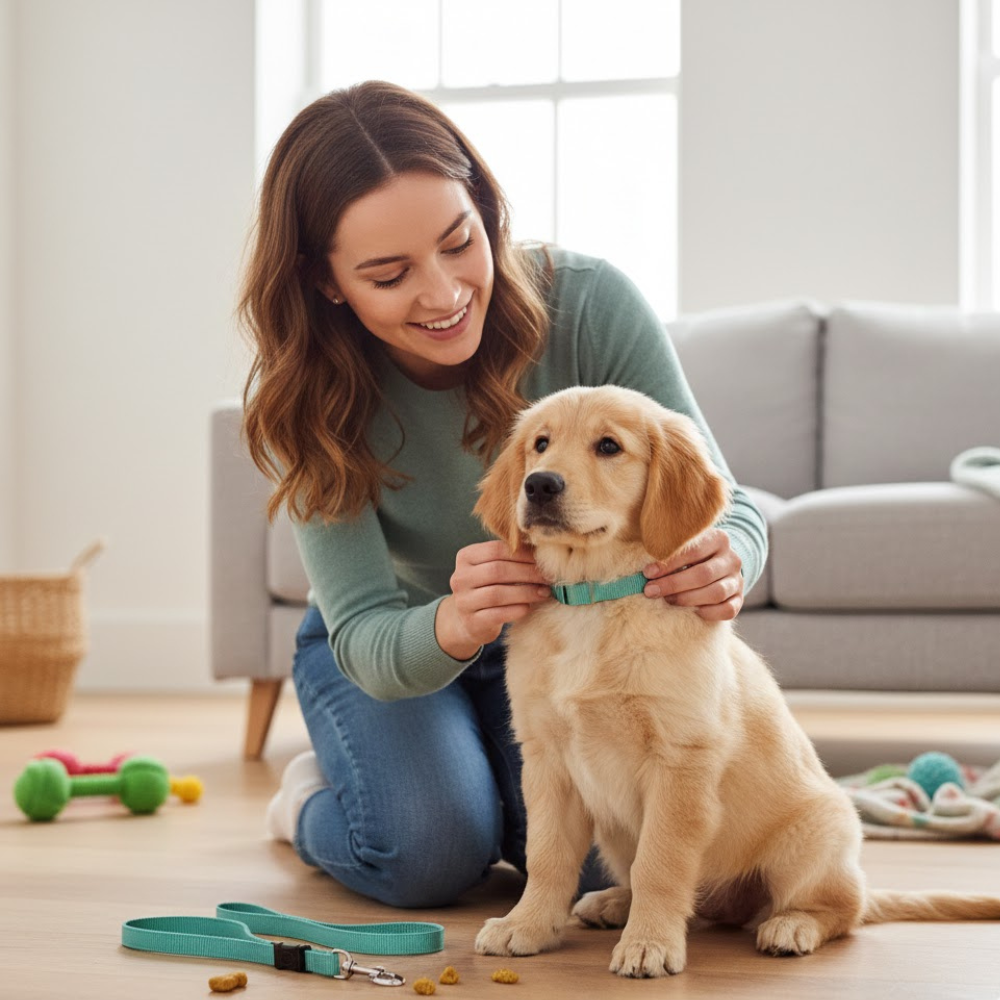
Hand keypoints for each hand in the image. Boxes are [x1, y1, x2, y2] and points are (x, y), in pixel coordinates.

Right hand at [436, 541, 551, 659]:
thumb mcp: (493, 568)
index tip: (543, 560)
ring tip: (544, 592)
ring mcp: (463, 601)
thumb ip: (511, 557)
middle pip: (497, 570)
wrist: (469, 620)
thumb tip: (544, 551)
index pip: (496, 549)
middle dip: (527, 573)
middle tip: (548, 577)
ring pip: (497, 593)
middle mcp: (460, 578)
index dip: (522, 554)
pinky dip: (516, 610)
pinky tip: (529, 607)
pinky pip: (497, 614)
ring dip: (526, 592)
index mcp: (466, 557)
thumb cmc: (489, 588)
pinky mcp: (472, 622)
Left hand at [642, 528, 743, 620]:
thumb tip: (644, 568)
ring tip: (667, 600)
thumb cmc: (690, 554)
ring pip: (716, 593)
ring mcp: (737, 580)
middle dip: (673, 584)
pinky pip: (728, 610)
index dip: (669, 563)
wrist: (717, 564)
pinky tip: (692, 612)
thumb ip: (668, 549)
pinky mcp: (739, 599)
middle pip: (703, 574)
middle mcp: (731, 559)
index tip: (647, 573)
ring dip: (687, 599)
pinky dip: (709, 613)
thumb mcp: (683, 544)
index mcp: (718, 538)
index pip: (693, 550)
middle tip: (650, 591)